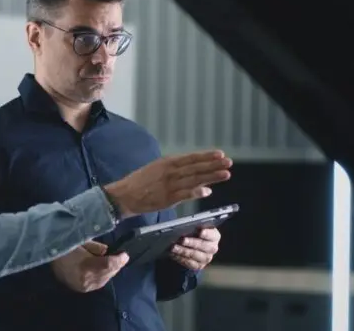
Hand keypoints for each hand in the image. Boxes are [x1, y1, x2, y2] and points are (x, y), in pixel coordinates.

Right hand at [51, 241, 128, 292]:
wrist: (45, 256)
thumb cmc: (63, 245)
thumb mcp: (80, 241)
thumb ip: (96, 247)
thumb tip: (107, 251)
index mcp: (85, 266)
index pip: (108, 265)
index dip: (119, 260)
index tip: (125, 254)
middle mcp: (85, 279)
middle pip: (107, 273)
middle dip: (116, 266)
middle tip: (122, 258)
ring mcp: (82, 286)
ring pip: (103, 280)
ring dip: (110, 272)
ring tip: (115, 263)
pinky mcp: (79, 289)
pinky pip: (96, 284)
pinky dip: (103, 277)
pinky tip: (104, 271)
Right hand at [104, 150, 231, 217]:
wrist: (124, 195)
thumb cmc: (140, 182)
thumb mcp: (156, 169)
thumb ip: (173, 169)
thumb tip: (191, 169)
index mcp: (167, 163)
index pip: (191, 158)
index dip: (206, 156)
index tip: (220, 154)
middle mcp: (169, 172)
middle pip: (196, 167)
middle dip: (213, 165)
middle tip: (229, 163)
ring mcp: (169, 185)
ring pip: (194, 179)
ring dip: (211, 177)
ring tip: (226, 175)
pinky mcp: (166, 198)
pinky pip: (184, 194)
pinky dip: (195, 192)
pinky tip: (207, 191)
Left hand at [169, 227, 220, 269]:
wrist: (192, 246)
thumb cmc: (194, 233)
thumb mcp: (195, 228)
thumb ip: (193, 226)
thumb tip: (185, 225)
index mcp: (214, 236)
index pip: (212, 235)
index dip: (207, 233)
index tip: (200, 231)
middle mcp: (212, 248)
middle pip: (203, 245)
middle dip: (192, 242)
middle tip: (182, 240)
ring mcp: (206, 258)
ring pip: (195, 255)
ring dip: (183, 251)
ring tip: (174, 247)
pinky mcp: (199, 265)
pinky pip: (189, 263)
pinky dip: (180, 258)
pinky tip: (173, 254)